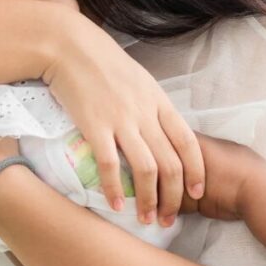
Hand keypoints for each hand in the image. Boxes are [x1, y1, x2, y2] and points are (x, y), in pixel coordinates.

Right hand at [41, 15, 205, 226]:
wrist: (68, 46)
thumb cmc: (100, 60)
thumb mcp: (137, 79)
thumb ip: (151, 106)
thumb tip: (159, 131)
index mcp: (159, 102)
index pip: (188, 143)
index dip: (196, 171)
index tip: (197, 193)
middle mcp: (145, 114)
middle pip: (171, 164)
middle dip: (174, 197)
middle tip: (170, 218)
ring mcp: (121, 120)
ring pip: (146, 170)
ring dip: (149, 200)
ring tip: (146, 219)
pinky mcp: (94, 126)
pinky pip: (109, 165)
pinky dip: (115, 189)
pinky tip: (116, 205)